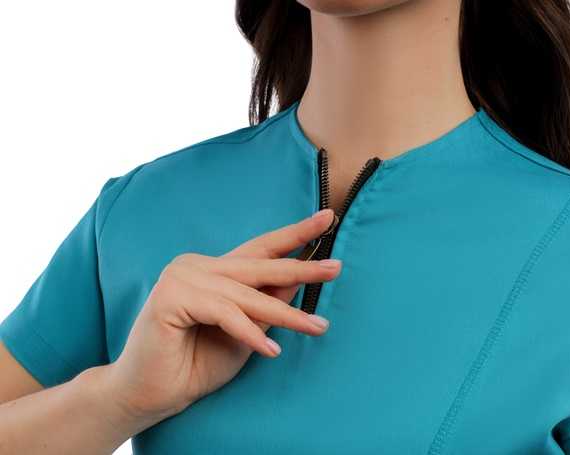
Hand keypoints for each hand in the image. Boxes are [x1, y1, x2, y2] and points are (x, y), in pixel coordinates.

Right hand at [103, 209, 340, 424]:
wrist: (151, 396)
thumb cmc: (196, 365)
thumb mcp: (247, 333)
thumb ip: (266, 305)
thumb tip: (299, 279)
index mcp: (213, 270)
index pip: (260, 248)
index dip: (295, 234)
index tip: (327, 217)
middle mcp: (197, 266)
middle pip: (260, 265)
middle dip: (302, 267)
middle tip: (337, 268)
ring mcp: (181, 277)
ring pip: (247, 294)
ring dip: (285, 314)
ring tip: (317, 327)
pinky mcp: (171, 297)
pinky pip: (225, 313)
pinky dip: (249, 333)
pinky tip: (271, 351)